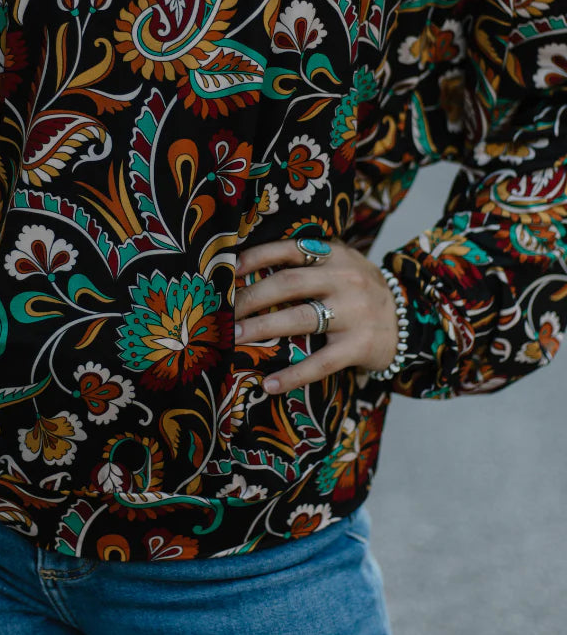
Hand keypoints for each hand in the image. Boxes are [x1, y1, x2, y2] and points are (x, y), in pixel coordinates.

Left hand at [234, 238, 398, 393]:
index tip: (229, 270)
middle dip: (250, 297)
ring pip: (298, 319)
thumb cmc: (360, 292)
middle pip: (287, 283)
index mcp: (335, 255)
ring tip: (234, 338)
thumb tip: (250, 270)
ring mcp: (354, 313)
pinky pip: (320, 363)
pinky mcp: (360, 346)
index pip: (289, 249)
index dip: (256, 257)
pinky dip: (292, 375)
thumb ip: (309, 263)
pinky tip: (269, 384)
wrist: (410, 321)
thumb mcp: (342, 266)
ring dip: (261, 329)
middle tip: (224, 312)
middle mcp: (344, 279)